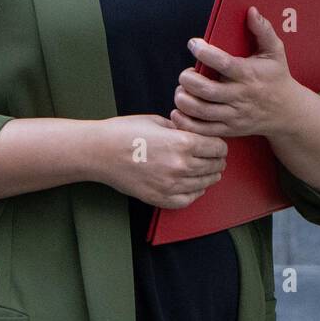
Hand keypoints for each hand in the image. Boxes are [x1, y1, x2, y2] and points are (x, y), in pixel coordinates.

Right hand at [92, 114, 227, 208]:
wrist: (100, 152)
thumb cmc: (125, 132)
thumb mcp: (158, 121)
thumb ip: (181, 129)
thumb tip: (195, 134)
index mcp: (183, 143)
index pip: (218, 148)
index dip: (220, 145)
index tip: (217, 145)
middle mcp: (181, 166)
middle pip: (214, 166)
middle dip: (216, 160)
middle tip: (215, 158)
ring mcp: (171, 185)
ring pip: (205, 184)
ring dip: (209, 177)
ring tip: (207, 171)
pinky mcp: (160, 198)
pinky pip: (188, 199)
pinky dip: (195, 193)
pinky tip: (194, 186)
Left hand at [171, 5, 307, 139]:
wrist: (287, 112)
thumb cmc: (277, 77)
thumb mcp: (275, 51)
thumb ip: (263, 30)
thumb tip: (251, 10)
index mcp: (249, 74)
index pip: (223, 63)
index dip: (204, 52)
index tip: (193, 44)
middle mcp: (240, 96)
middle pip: (206, 90)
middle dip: (188, 79)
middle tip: (186, 73)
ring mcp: (234, 115)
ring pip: (201, 111)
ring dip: (184, 100)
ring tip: (182, 90)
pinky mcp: (229, 129)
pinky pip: (203, 130)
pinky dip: (186, 122)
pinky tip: (179, 111)